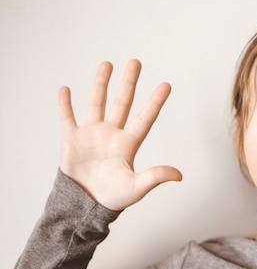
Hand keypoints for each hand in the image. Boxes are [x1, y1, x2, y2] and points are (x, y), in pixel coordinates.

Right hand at [59, 59, 181, 210]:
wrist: (85, 206)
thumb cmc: (113, 198)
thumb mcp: (137, 188)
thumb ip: (155, 177)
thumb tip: (180, 175)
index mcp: (128, 145)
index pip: (145, 118)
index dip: (155, 102)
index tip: (166, 84)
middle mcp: (112, 135)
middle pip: (122, 103)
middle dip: (129, 83)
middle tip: (135, 62)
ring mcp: (92, 135)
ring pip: (97, 103)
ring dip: (101, 84)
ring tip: (107, 64)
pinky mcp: (72, 140)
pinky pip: (68, 118)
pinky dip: (65, 104)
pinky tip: (66, 89)